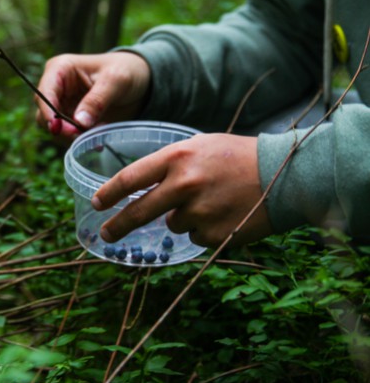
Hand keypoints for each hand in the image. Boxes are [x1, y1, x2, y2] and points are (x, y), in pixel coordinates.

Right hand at [35, 52, 150, 137]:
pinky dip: (80, 140)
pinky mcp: (71, 119)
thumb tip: (79, 122)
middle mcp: (56, 87)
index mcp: (60, 69)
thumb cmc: (126, 71)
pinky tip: (97, 141)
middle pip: (44, 114)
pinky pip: (68, 136)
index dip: (47, 112)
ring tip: (96, 136)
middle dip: (61, 128)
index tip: (57, 129)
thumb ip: (97, 101)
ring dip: (72, 137)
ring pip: (54, 129)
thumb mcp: (116, 81)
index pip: (44, 93)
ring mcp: (62, 105)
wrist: (139, 81)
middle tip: (81, 135)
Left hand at [91, 134, 272, 247]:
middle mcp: (184, 184)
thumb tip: (142, 189)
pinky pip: (196, 236)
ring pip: (172, 224)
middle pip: (139, 212)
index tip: (96, 203)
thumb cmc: (238, 156)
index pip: (131, 178)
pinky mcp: (215, 234)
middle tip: (106, 235)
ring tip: (212, 201)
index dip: (109, 193)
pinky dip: (204, 229)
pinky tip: (223, 213)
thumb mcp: (200, 146)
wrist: (285, 174)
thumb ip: (170, 165)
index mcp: (179, 157)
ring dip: (183, 217)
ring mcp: (200, 212)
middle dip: (118, 226)